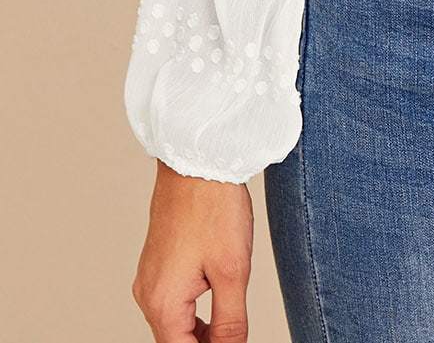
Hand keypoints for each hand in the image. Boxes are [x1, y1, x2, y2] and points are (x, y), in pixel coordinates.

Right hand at [131, 161, 253, 339]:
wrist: (197, 159)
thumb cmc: (214, 208)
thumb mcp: (233, 271)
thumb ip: (230, 322)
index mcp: (162, 303)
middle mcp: (148, 295)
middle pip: (175, 341)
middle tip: (235, 337)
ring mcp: (150, 277)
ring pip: (174, 323)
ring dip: (200, 332)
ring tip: (231, 328)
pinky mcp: (157, 262)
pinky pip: (172, 301)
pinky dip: (193, 312)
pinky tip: (217, 303)